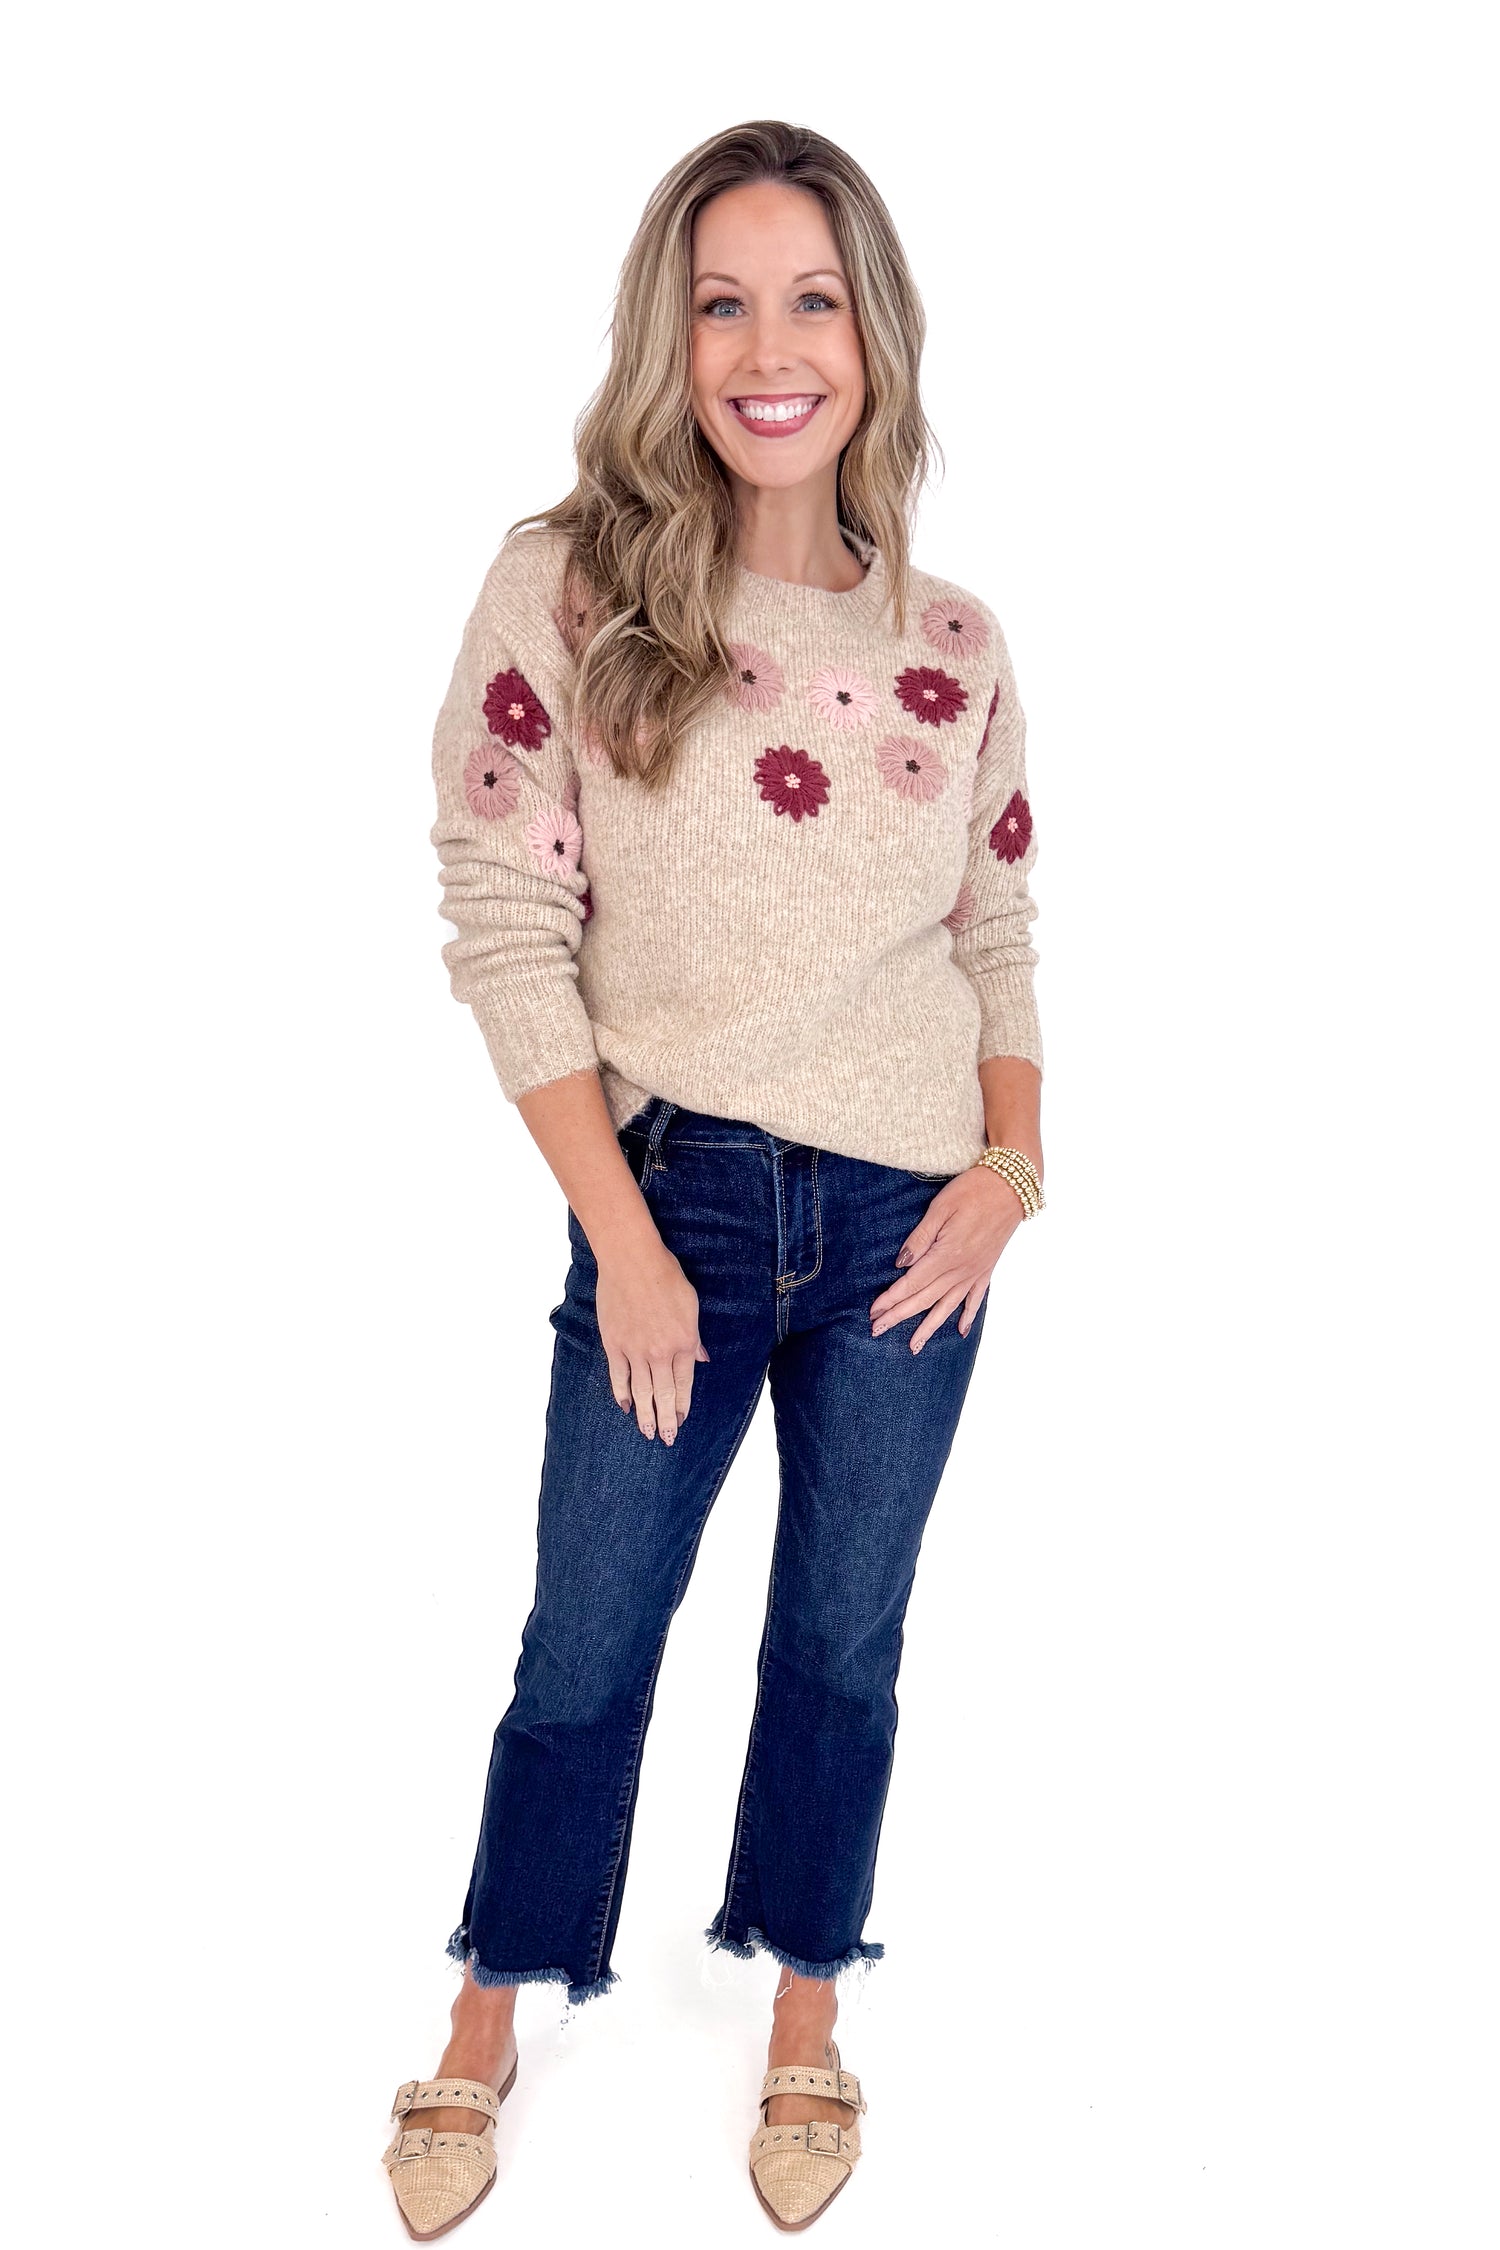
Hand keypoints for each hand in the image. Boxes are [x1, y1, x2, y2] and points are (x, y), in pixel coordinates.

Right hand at [595, 1237, 708, 1443]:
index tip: (681, 1420)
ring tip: (646, 1433)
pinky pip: (618, 1376)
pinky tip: (625, 1407)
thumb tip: (701, 1358)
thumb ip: (694, 1337)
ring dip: (645, 1415)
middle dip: (665, 1420)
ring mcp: (635, 1350)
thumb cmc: (666, 1276)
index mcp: (684, 1342)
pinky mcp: (614, 1344)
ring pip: (641, 1391)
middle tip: (665, 1439)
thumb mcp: (691, 1305)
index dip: (683, 1405)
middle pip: (664, 1395)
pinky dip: (621, 1394)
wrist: (632, 1262)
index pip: (684, 1384)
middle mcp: (660, 1352)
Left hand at [869, 1166, 1028, 1350]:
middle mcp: (961, 1270)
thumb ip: (919, 1238)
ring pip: (948, 1307)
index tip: (874, 1312)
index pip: (912, 1283)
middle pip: (925, 1300)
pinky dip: (967, 1317)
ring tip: (914, 1346)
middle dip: (899, 1317)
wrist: (1011, 1187)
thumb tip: (900, 1264)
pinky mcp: (987, 1270)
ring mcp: (975, 1272)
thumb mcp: (940, 1208)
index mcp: (946, 1254)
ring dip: (929, 1328)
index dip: (891, 1299)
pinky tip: (961, 1331)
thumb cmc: (973, 1191)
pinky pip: (976, 1300)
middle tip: (878, 1331)